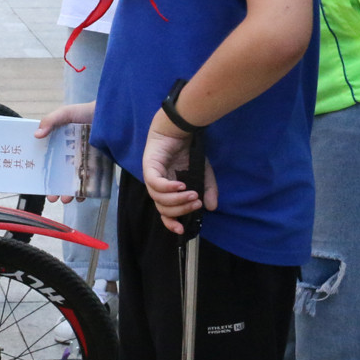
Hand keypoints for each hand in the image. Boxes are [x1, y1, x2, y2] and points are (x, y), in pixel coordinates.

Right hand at [34, 101, 94, 202]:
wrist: (112, 113)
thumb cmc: (86, 112)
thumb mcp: (65, 113)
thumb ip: (50, 121)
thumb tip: (36, 135)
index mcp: (59, 145)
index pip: (49, 161)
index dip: (43, 173)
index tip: (37, 183)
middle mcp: (71, 155)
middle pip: (61, 175)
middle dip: (55, 188)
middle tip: (52, 198)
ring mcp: (85, 161)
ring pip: (75, 180)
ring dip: (69, 192)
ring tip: (66, 200)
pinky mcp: (98, 165)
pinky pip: (92, 180)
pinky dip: (87, 190)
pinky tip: (82, 196)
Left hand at [143, 120, 216, 234]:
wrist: (179, 129)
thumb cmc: (187, 151)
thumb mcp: (202, 174)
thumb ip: (207, 190)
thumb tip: (211, 208)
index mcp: (167, 191)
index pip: (165, 212)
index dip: (171, 223)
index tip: (182, 230)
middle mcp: (157, 187)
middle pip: (163, 209)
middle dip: (181, 209)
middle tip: (197, 203)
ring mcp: (152, 177)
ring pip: (159, 198)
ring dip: (177, 200)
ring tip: (192, 194)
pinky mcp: (149, 167)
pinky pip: (156, 184)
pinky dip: (168, 188)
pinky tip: (181, 185)